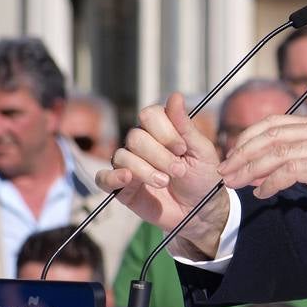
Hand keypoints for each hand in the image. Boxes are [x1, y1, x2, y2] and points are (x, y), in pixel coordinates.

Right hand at [95, 92, 229, 257]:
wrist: (200, 210)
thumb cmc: (203, 177)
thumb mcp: (201, 151)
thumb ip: (185, 126)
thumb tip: (175, 96)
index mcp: (160, 130)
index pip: (149, 115)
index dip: (165, 131)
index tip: (183, 149)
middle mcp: (141, 144)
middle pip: (136, 137)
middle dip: (160, 156)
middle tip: (179, 171)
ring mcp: (129, 164)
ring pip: (122, 156)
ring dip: (146, 170)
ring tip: (165, 183)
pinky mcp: (121, 187)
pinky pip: (104, 177)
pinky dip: (113, 177)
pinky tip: (128, 178)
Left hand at [217, 115, 306, 239]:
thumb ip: (296, 164)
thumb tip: (263, 170)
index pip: (274, 124)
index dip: (247, 138)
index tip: (230, 158)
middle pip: (272, 135)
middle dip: (243, 154)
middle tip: (225, 172)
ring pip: (279, 152)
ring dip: (251, 168)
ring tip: (235, 183)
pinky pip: (293, 170)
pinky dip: (272, 181)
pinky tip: (262, 192)